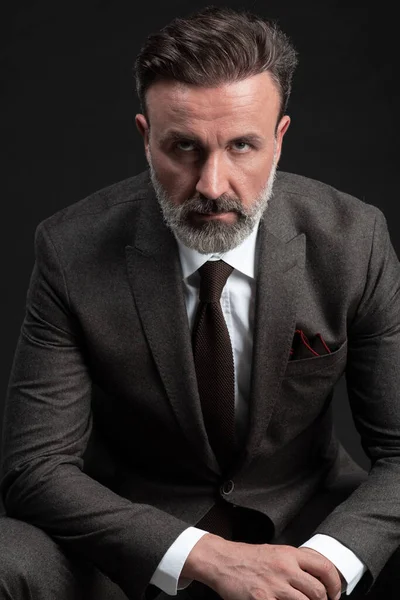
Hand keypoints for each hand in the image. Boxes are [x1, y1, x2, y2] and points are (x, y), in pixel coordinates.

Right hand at [182, 534, 342, 599]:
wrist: (222, 561)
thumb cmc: (247, 558)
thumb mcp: (275, 552)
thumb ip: (294, 563)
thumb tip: (315, 577)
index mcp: (289, 555)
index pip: (324, 568)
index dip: (335, 584)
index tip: (334, 593)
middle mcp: (284, 569)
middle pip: (317, 591)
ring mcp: (274, 586)